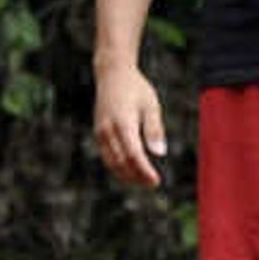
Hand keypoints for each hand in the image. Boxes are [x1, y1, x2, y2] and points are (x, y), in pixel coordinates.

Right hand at [90, 62, 167, 187]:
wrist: (112, 75)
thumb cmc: (136, 89)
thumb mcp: (151, 105)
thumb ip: (154, 130)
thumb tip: (159, 153)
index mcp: (122, 122)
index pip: (133, 154)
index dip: (144, 170)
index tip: (156, 181)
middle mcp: (108, 130)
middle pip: (120, 162)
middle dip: (136, 176)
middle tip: (152, 184)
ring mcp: (100, 132)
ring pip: (111, 162)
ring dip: (126, 174)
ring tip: (142, 180)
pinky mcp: (99, 133)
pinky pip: (107, 156)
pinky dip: (118, 166)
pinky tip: (130, 169)